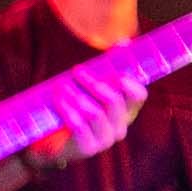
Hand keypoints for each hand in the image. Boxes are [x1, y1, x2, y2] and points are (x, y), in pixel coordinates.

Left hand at [27, 68, 145, 167]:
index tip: (113, 72)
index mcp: (127, 111)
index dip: (129, 83)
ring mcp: (106, 140)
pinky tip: (59, 101)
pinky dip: (68, 111)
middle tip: (76, 71)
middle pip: (114, 101)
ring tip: (61, 86)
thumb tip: (124, 42)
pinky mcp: (88, 148)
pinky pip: (80, 126)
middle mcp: (121, 126)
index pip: (139, 95)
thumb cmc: (77, 109)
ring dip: (77, 96)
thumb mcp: (92, 88)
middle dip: (94, 83)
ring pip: (95, 113)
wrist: (53, 143)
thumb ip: (109, 66)